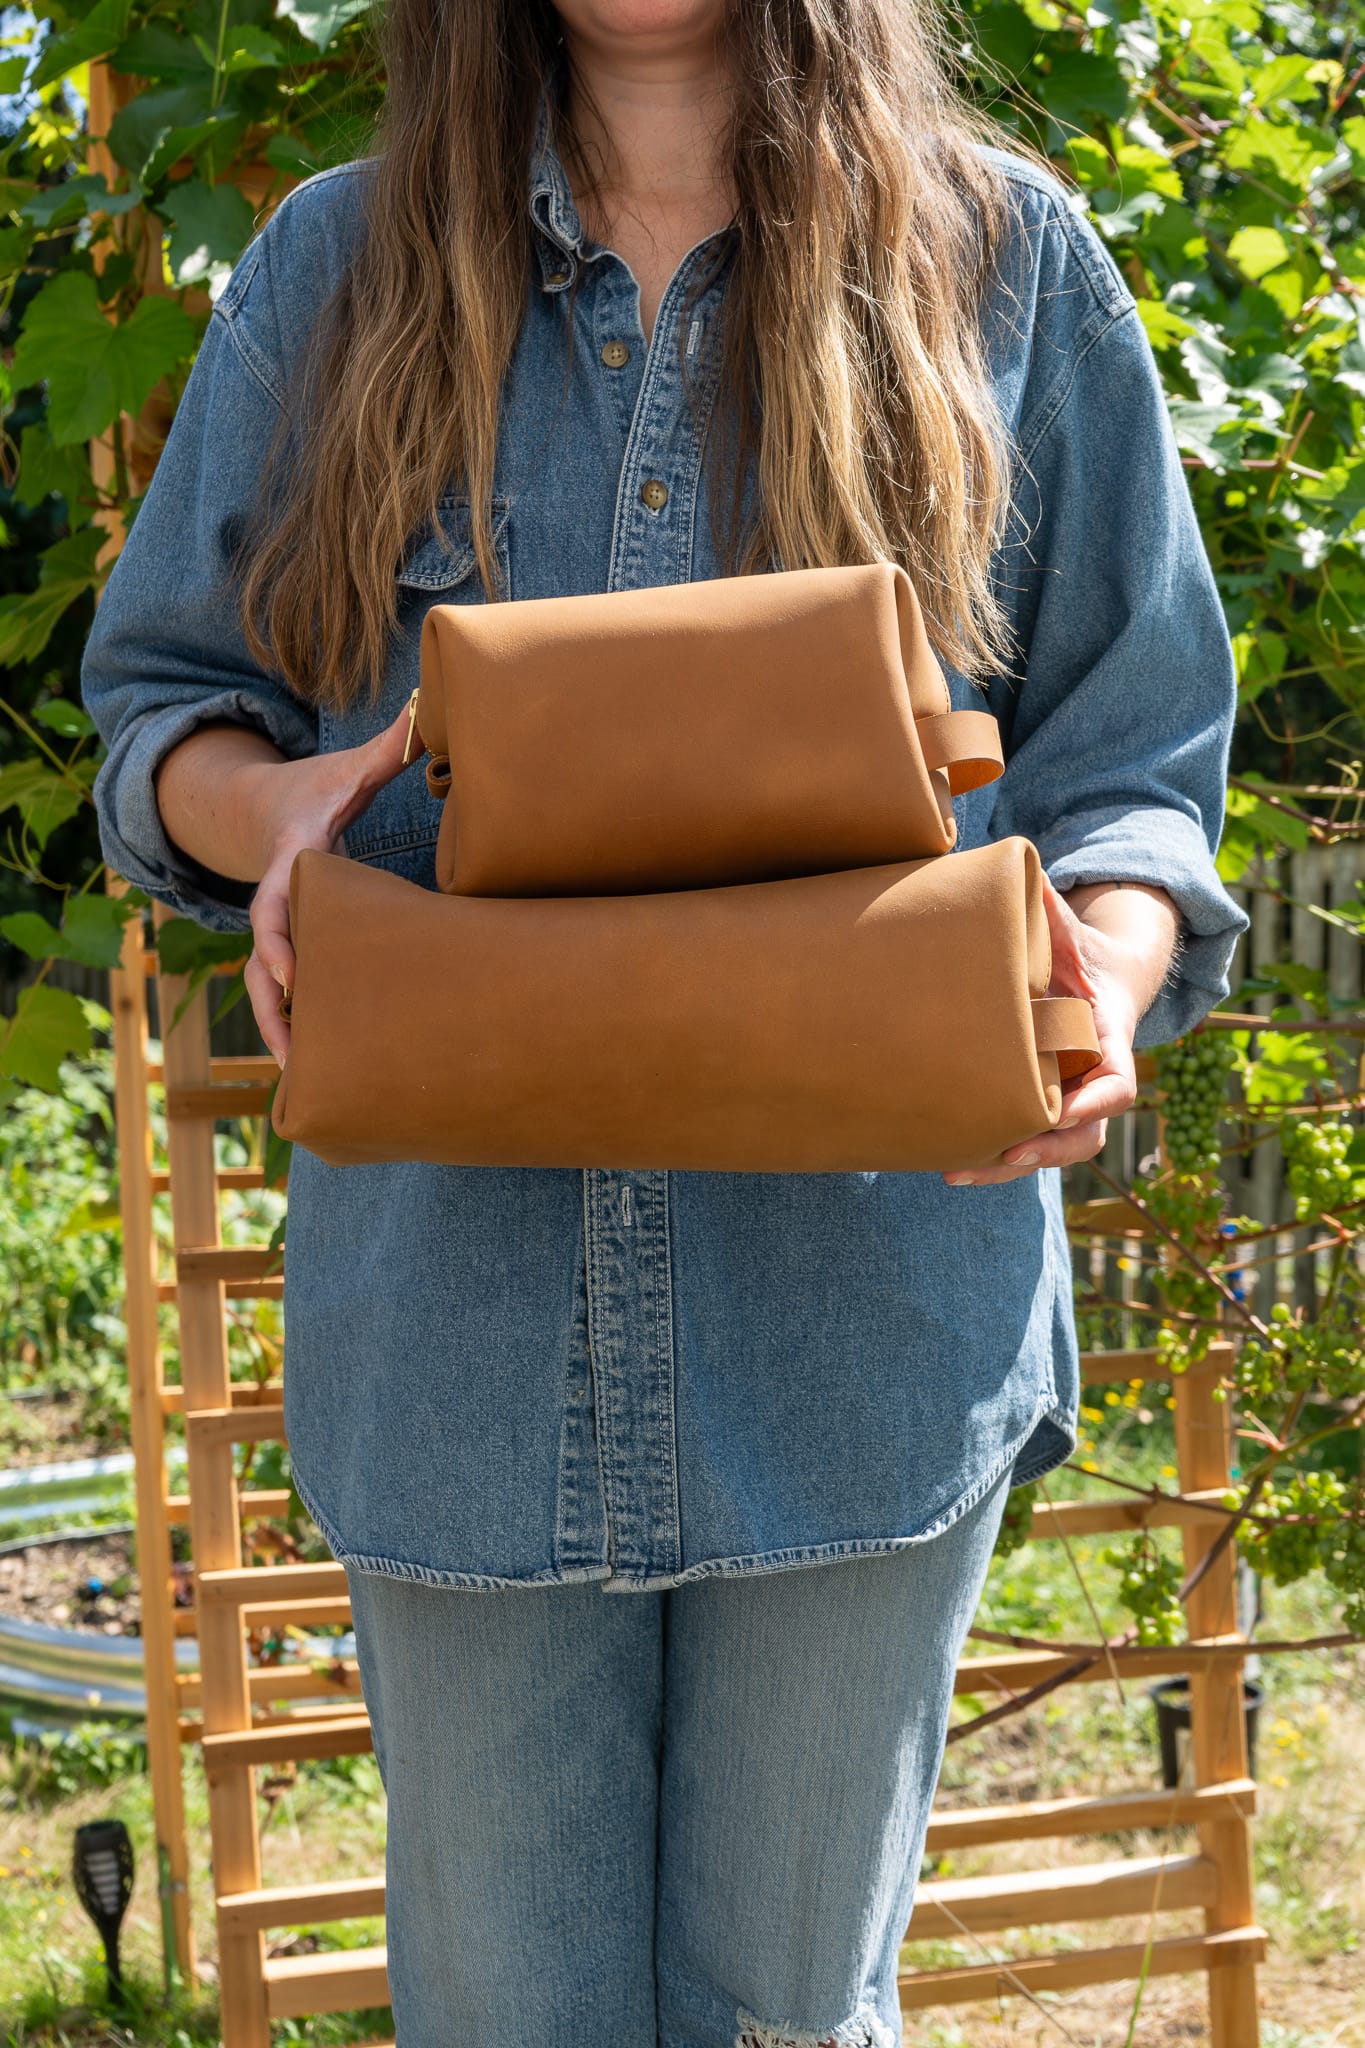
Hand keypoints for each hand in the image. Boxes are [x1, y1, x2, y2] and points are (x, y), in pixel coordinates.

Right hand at [242, 699, 420, 1066]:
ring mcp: (276, 931)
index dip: (281, 941)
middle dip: (274, 1009)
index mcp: (291, 865)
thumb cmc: (317, 791)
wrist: (263, 809)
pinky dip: (294, 1028)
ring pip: (266, 990)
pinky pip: (284, 994)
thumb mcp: (347, 768)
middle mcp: (275, 903)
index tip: (295, 977)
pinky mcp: (289, 947)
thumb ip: (388, 748)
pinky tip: (316, 1070)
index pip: (276, 906)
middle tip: (296, 1055)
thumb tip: (428, 713)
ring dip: (280, 1032)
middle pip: (262, 964)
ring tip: (302, 1081)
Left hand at [941, 872, 1143, 1186]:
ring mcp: (1070, 1099)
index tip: (1059, 1112)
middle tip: (1003, 1154)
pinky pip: (1025, 1142)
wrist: (1091, 977)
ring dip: (1009, 1167)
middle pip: (1087, 1135)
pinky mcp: (1041, 1107)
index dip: (1093, 1103)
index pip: (1118, 1085)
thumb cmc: (1076, 951)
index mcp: (1110, 1039)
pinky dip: (992, 1157)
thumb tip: (1018, 864)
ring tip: (955, 1171)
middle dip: (1047, 1151)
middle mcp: (1094, 1078)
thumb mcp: (1067, 928)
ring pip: (1053, 1149)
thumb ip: (1048, 906)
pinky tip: (945, 1159)